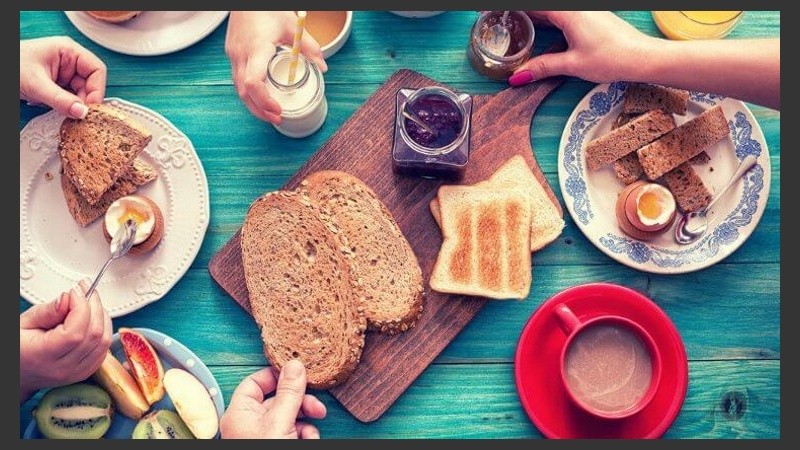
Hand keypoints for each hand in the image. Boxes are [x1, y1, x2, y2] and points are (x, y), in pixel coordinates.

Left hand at [20, 36, 106, 117]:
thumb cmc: (12, 66)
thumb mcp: (36, 85)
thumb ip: (61, 100)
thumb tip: (82, 113)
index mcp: (69, 51)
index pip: (96, 70)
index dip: (97, 90)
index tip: (90, 108)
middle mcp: (70, 61)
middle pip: (90, 84)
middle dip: (83, 100)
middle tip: (77, 116)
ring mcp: (64, 73)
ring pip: (80, 93)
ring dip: (72, 105)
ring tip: (60, 111)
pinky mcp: (57, 84)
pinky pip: (69, 97)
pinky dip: (64, 106)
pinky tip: (54, 107)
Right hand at [20, 279, 112, 402]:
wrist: (19, 371)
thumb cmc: (18, 347)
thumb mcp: (23, 323)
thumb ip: (47, 311)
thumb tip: (68, 298)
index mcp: (44, 356)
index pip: (75, 332)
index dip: (81, 306)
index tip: (75, 291)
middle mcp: (64, 368)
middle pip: (94, 334)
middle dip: (94, 305)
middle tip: (85, 290)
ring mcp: (78, 372)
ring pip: (104, 340)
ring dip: (102, 315)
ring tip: (89, 302)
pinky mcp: (88, 370)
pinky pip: (105, 347)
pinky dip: (104, 328)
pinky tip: (93, 317)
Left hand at [220, 360, 325, 438]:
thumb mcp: (281, 422)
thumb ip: (289, 393)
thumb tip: (295, 365)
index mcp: (240, 412)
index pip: (255, 382)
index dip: (276, 375)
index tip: (298, 373)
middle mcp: (249, 423)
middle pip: (278, 400)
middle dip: (301, 403)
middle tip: (317, 407)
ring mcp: (263, 436)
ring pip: (289, 417)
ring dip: (306, 422)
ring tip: (313, 431)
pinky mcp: (276, 445)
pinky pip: (293, 433)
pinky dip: (304, 435)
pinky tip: (310, 440)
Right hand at [225, 11, 326, 124]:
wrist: (246, 0)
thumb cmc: (267, 9)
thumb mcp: (293, 26)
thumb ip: (309, 47)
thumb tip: (323, 66)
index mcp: (256, 48)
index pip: (253, 82)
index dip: (264, 101)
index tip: (277, 110)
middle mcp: (241, 54)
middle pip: (244, 92)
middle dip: (260, 110)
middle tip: (278, 119)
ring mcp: (234, 56)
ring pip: (238, 89)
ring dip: (254, 105)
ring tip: (271, 113)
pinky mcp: (232, 55)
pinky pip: (238, 80)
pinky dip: (249, 93)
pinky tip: (261, 98)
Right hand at [509, 11, 656, 85]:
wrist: (643, 57)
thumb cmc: (613, 58)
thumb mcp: (572, 64)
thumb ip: (542, 67)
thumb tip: (518, 77)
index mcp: (568, 12)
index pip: (532, 8)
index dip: (512, 12)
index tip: (494, 14)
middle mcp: (576, 7)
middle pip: (541, 8)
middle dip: (521, 16)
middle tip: (501, 22)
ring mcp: (585, 10)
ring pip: (552, 10)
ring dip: (534, 16)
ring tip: (515, 25)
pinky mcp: (592, 16)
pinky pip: (562, 13)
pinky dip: (547, 18)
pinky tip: (540, 28)